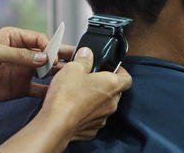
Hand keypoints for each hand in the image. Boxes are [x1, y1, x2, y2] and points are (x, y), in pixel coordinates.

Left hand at [0, 27, 73, 103]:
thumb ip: (19, 55)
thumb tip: (43, 58)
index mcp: (15, 38)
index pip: (39, 39)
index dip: (49, 47)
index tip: (54, 57)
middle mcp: (22, 53)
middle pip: (46, 54)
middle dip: (61, 56)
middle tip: (77, 60)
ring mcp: (22, 71)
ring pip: (45, 71)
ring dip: (57, 74)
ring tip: (71, 78)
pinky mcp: (20, 87)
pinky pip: (38, 89)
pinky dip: (48, 91)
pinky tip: (57, 93)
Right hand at [0, 47, 131, 152]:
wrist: (57, 123)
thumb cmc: (67, 96)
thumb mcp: (73, 68)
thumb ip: (83, 59)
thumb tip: (86, 53)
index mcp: (111, 85)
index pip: (127, 78)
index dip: (120, 71)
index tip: (112, 68)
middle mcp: (111, 103)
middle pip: (114, 91)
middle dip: (103, 85)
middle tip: (89, 78)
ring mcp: (102, 118)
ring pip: (102, 105)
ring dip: (94, 99)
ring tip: (78, 93)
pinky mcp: (91, 130)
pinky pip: (92, 118)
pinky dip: (85, 113)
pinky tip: (73, 107)